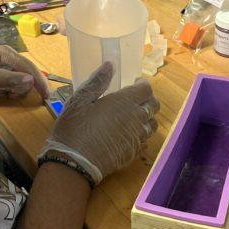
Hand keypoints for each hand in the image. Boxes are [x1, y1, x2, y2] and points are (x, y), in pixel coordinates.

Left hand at [0, 46, 48, 106]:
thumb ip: (10, 78)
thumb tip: (31, 80)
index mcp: (5, 53)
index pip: (29, 67)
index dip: (39, 81)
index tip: (46, 96)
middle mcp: (7, 58)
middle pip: (27, 74)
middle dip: (20, 87)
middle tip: (8, 94)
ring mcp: (4, 68)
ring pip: (20, 82)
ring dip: (11, 91)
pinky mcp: (0, 77)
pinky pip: (12, 86)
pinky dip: (5, 92)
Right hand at [39, 62, 158, 184]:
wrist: (74, 163)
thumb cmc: (74, 128)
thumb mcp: (80, 100)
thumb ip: (97, 81)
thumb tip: (110, 65)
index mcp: (124, 102)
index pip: (146, 89)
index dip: (143, 85)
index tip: (135, 84)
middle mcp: (136, 119)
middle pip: (154, 106)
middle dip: (148, 99)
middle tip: (135, 99)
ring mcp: (136, 138)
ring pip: (152, 125)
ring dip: (146, 118)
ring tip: (133, 117)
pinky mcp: (133, 153)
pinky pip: (145, 141)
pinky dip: (141, 135)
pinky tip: (128, 135)